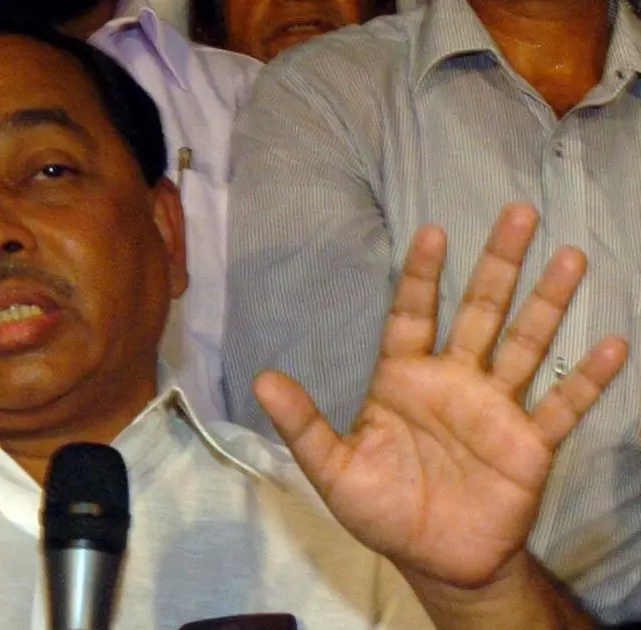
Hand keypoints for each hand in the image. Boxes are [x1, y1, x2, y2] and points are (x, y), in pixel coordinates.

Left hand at [254, 203, 626, 588]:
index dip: (422, 275)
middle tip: (518, 212)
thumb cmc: (381, 507)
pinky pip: (561, 405)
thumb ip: (302, 425)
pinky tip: (610, 342)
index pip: (413, 315)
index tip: (433, 231)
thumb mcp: (332, 469)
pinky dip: (585, 378)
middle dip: (498, 264)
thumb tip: (261, 380)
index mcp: (404, 379)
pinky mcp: (529, 444)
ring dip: (548, 302)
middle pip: (479, 311)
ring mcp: (495, 408)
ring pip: (525, 343)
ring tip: (571, 256)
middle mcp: (453, 381)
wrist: (434, 560)